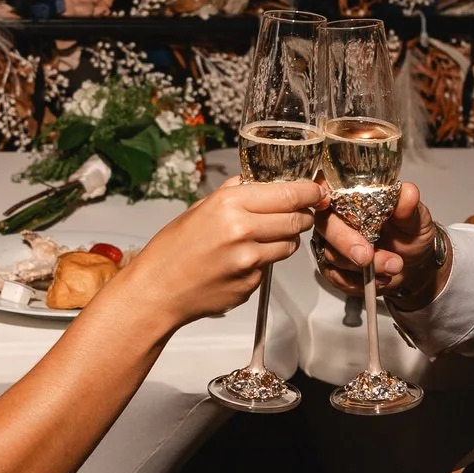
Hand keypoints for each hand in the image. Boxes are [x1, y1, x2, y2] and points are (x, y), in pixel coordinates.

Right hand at [113, 177, 320, 330]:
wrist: (157, 291)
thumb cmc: (172, 250)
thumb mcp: (198, 209)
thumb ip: (231, 194)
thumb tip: (254, 181)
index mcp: (229, 204)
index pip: (288, 194)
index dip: (309, 192)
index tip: (315, 190)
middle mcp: (243, 230)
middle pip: (297, 219)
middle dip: (303, 215)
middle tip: (301, 213)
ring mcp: (250, 260)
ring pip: (290, 245)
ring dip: (286, 238)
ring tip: (264, 238)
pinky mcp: (252, 283)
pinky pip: (271, 267)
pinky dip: (265, 262)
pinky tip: (241, 262)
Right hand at [314, 179, 445, 306]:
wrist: (414, 267)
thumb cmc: (410, 236)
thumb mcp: (416, 220)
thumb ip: (409, 208)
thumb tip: (408, 193)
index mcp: (352, 196)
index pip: (329, 190)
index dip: (326, 198)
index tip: (334, 206)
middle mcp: (336, 219)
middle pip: (326, 225)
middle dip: (346, 243)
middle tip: (367, 256)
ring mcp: (332, 245)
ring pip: (332, 255)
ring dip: (362, 267)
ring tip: (393, 266)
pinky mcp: (334, 269)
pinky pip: (337, 278)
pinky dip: (360, 283)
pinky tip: (381, 280)